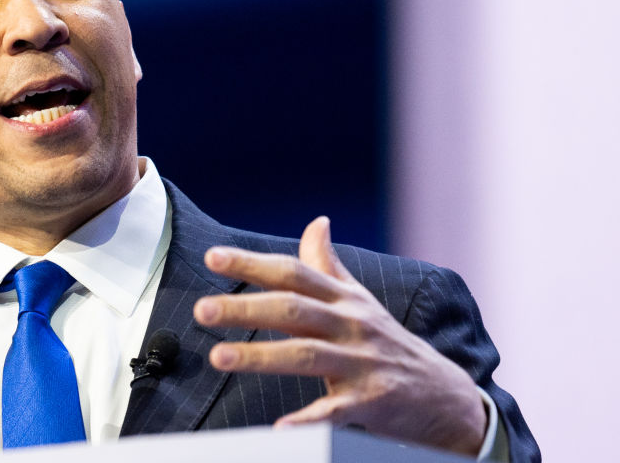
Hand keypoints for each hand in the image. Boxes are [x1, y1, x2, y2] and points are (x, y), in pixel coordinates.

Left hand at [192, 217, 486, 455]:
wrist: (446, 396)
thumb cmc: (388, 343)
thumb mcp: (360, 301)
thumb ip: (330, 265)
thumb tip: (316, 222)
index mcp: (344, 299)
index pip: (294, 273)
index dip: (252, 263)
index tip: (212, 257)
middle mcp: (352, 325)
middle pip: (294, 310)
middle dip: (245, 308)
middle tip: (202, 310)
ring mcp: (363, 363)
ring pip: (307, 354)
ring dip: (261, 355)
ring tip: (218, 356)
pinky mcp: (374, 402)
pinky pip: (337, 411)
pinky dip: (309, 419)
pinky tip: (279, 426)